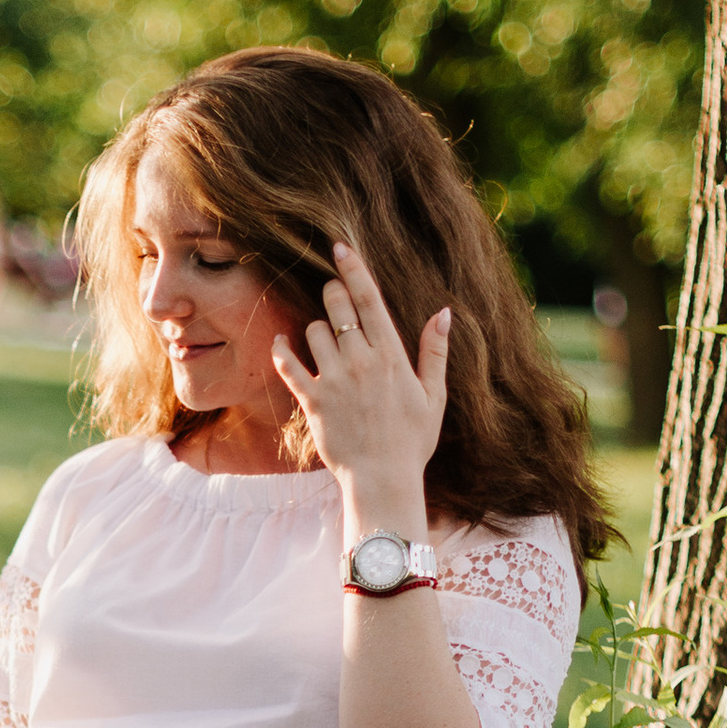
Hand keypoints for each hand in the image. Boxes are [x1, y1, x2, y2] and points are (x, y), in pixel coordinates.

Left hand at [271, 234, 448, 521]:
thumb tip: (444, 313)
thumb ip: (435, 352)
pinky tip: (282, 344)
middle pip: (337, 306)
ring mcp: (335, 381)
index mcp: (392, 356)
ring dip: (315, 328)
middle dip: (332, 292)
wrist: (383, 480)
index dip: (354, 269)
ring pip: (313, 331)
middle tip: (332, 293)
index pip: (370, 300)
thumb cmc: (411, 440)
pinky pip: (288, 365)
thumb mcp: (434, 396)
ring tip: (324, 341)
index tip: (340, 246)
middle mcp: (361, 363)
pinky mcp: (313, 402)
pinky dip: (282, 350)